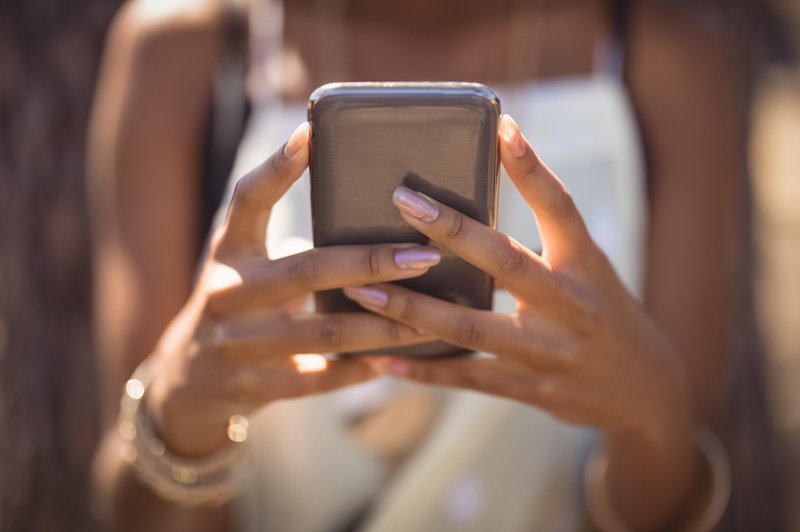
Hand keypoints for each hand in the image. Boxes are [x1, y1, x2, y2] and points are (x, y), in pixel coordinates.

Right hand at [145, 123, 437, 456]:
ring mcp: (239, 344)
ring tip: (433, 317)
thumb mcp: (247, 268)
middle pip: (306, 270)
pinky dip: (360, 371)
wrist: (189, 384)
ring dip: (383, 325)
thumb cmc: (239, 307)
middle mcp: (229, 293)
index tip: (311, 134)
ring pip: (324, 333)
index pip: (247, 201)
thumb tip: (383, 224)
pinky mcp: (254, 387)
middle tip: (424, 254)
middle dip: (371, 262)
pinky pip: (320, 379)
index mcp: (227, 251)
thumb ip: (294, 248)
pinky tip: (396, 361)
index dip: (277, 168)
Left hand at [342, 115, 693, 444]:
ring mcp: (546, 351)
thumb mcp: (592, 271)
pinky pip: (466, 377)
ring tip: (362, 287)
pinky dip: (423, 369)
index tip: (502, 126)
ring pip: (469, 327)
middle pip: (504, 261)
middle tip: (402, 199)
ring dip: (412, 308)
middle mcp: (568, 304)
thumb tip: (484, 195)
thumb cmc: (606, 316)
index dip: (532, 168)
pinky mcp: (528, 389)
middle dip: (450, 228)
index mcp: (586, 265)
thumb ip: (548, 240)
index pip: (560, 207)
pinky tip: (382, 359)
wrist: (645, 393)